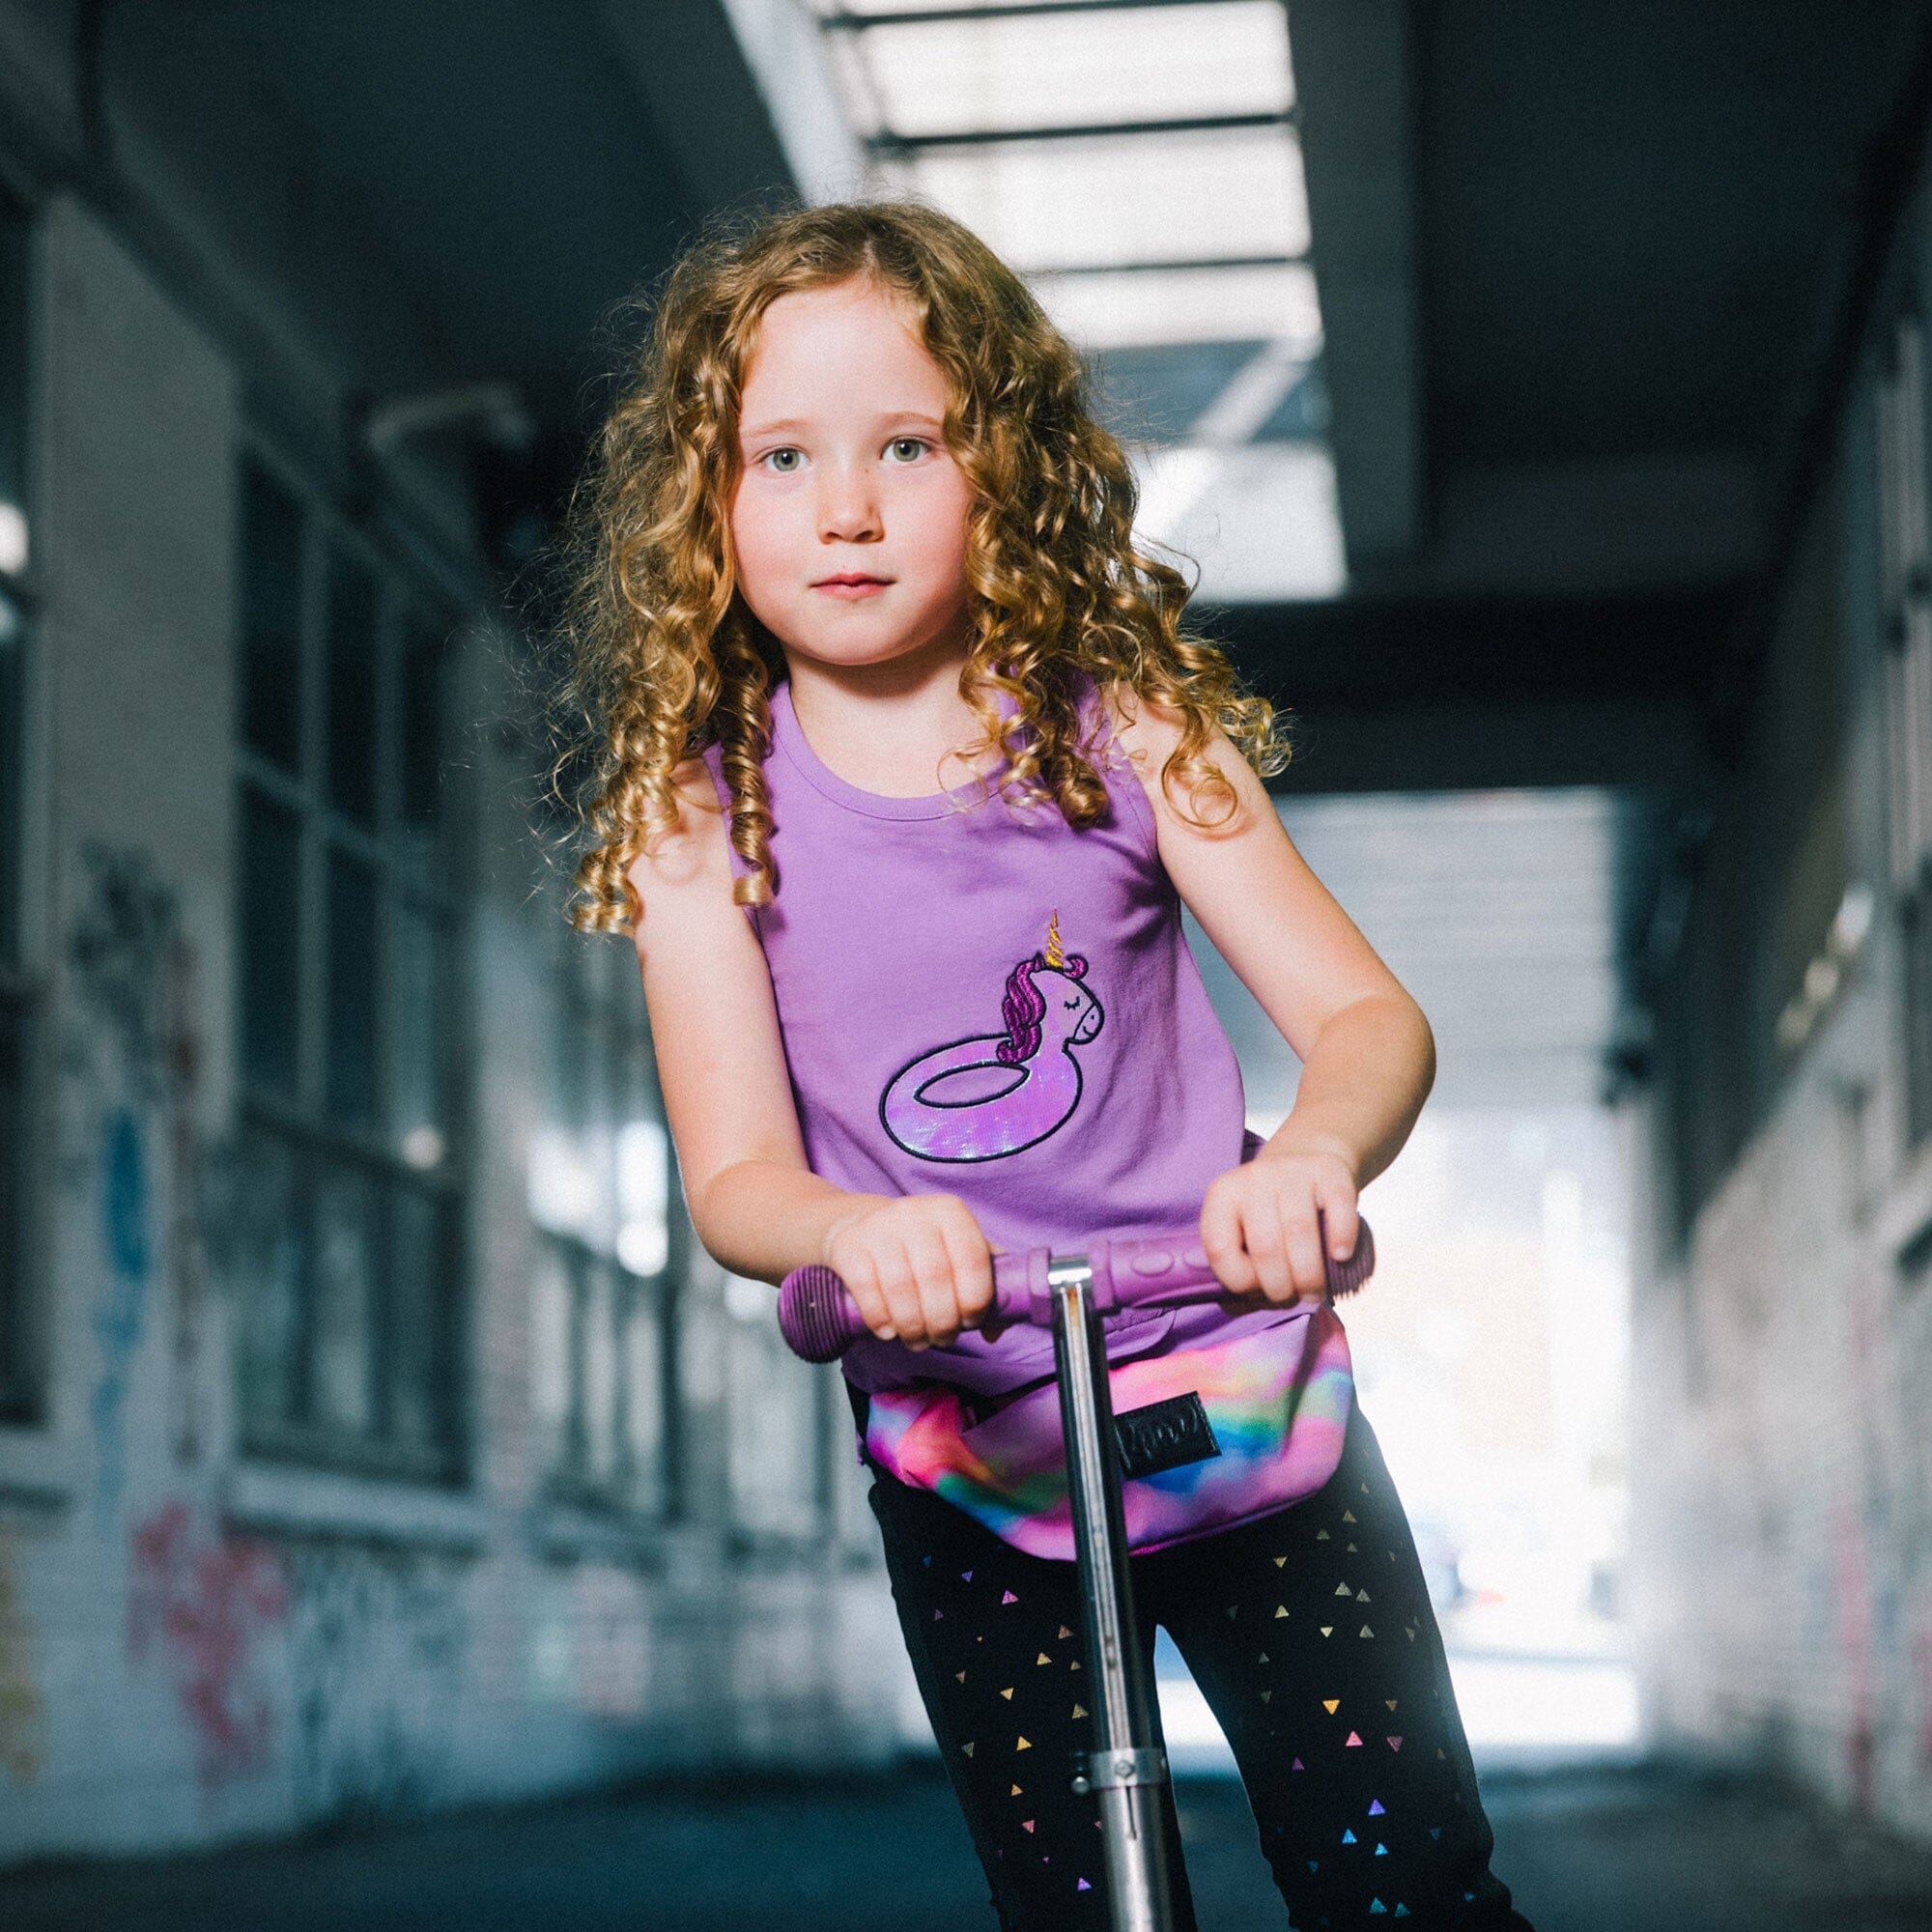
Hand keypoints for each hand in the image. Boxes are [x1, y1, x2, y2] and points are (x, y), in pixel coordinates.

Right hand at [822, 1193, 997, 1350]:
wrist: (862, 1226)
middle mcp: (915, 1212)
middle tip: (942, 1339)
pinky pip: (866, 1289)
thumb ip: (984, 1286)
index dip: (976, 1299)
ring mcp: (879, 1227)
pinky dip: (880, 1318)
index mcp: (951, 1212)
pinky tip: (889, 1331)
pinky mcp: (848, 1245)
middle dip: (943, 1321)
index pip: (972, 1258)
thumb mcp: (956, 1253)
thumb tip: (995, 1332)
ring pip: (900, 1288)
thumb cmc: (921, 1248)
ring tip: (918, 1341)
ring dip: (913, 1327)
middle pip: (935, 1278)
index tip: (971, 1322)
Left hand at [1200, 1142, 1360, 1306]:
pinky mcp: (1329, 1172)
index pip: (1220, 1249)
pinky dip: (1342, 1239)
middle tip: (1292, 1298)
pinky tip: (1341, 1257)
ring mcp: (1292, 1172)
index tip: (1257, 1290)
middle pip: (1265, 1246)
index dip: (1239, 1281)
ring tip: (1314, 1293)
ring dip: (1309, 1275)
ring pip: (1299, 1233)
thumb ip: (1237, 1265)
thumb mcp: (1242, 1228)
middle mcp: (1254, 1179)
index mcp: (1222, 1196)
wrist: (1306, 1157)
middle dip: (1280, 1286)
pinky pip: (1338, 1210)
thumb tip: (1236, 1306)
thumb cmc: (1272, 1211)